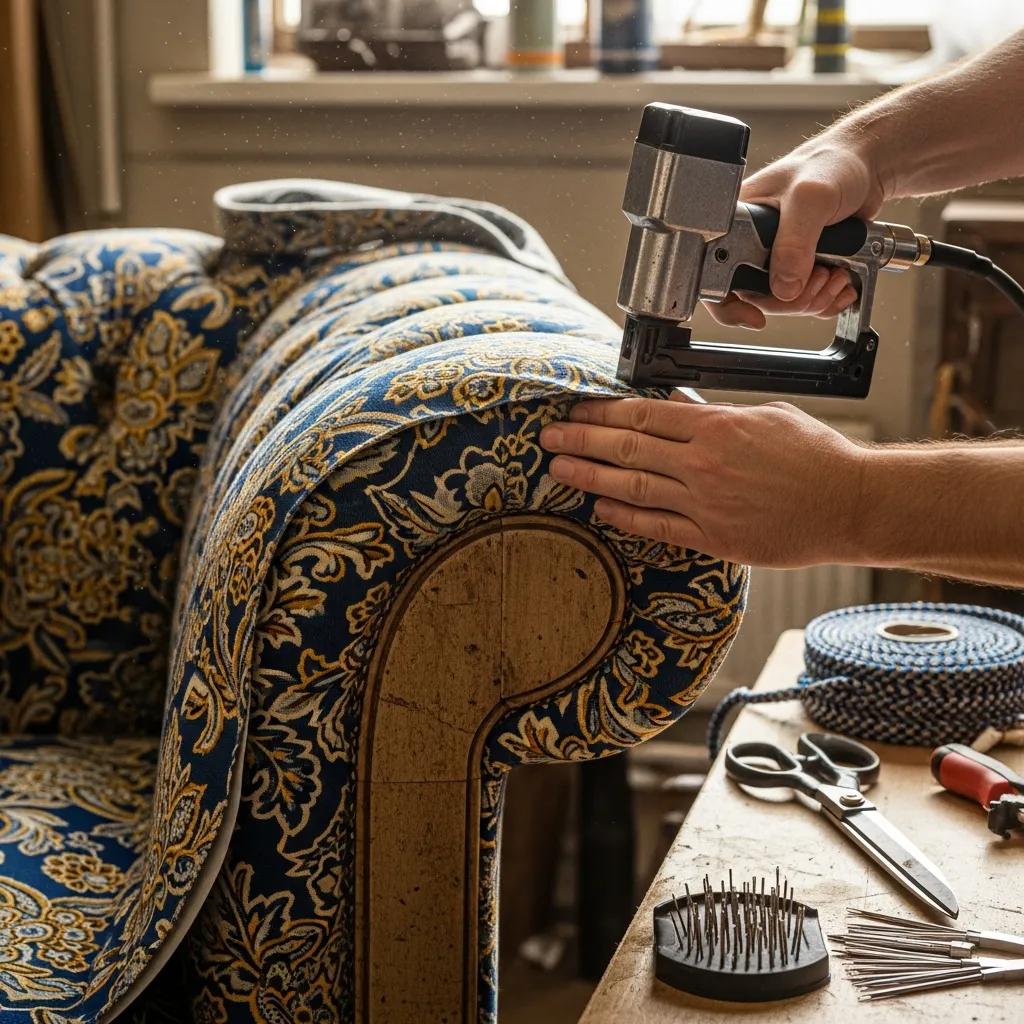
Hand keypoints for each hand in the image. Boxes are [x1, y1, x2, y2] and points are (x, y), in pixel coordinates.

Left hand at [539, 395, 867, 567]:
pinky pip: (656, 527)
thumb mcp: (765, 416)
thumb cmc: (816, 456)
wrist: (850, 504)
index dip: (601, 413)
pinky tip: (599, 510)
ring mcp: (704, 503)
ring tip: (558, 469)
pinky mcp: (712, 538)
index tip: (575, 411)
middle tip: (548, 436)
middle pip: (626, 449)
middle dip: (581, 441)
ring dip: (589, 477)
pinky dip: (624, 518)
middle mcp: (702, 464)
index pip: (642, 415)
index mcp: (716, 427)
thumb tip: (676, 409)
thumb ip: (715, 415)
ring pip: (632, 487)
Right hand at [708, 133, 887, 329]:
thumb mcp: (810, 197)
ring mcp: (776, 256)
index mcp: (736, 222)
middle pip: (755, 298)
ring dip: (814, 299)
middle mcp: (752, 242)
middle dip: (792, 299)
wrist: (868, 167)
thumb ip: (794, 242)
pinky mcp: (799, 265)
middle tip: (818, 278)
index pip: (716, 274)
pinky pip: (803, 300)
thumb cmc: (834, 164)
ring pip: (782, 302)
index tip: (755, 317)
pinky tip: (839, 281)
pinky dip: (825, 300)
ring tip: (834, 274)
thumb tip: (784, 287)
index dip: (730, 303)